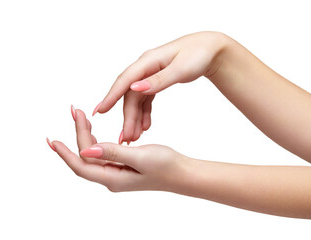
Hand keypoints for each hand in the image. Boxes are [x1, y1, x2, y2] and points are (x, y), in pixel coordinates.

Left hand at [47, 107, 185, 191]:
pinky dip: (96, 139)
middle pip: (86, 156)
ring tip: (82, 116)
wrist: (182, 173)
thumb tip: (85, 151)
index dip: (65, 153)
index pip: (81, 166)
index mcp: (113, 178)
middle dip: (79, 134)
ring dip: (86, 135)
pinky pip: (103, 152)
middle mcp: (111, 177)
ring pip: (93, 154)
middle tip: (76, 111)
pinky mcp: (122, 166)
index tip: (53, 139)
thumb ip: (113, 153)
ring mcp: (116, 172)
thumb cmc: (166, 166)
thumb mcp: (140, 157)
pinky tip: (94, 130)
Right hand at [92, 31, 228, 143]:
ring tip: (134, 137)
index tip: (100, 112)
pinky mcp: (156, 80)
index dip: (111, 96)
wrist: (210, 49)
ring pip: (137, 99)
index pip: (125, 81)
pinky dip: (145, 112)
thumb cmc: (197, 55)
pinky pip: (146, 99)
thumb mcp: (181, 69)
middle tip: (125, 138)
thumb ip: (158, 80)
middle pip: (130, 95)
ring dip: (135, 118)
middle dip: (127, 117)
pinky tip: (145, 126)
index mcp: (148, 62)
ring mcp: (150, 74)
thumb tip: (136, 89)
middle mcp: (145, 67)